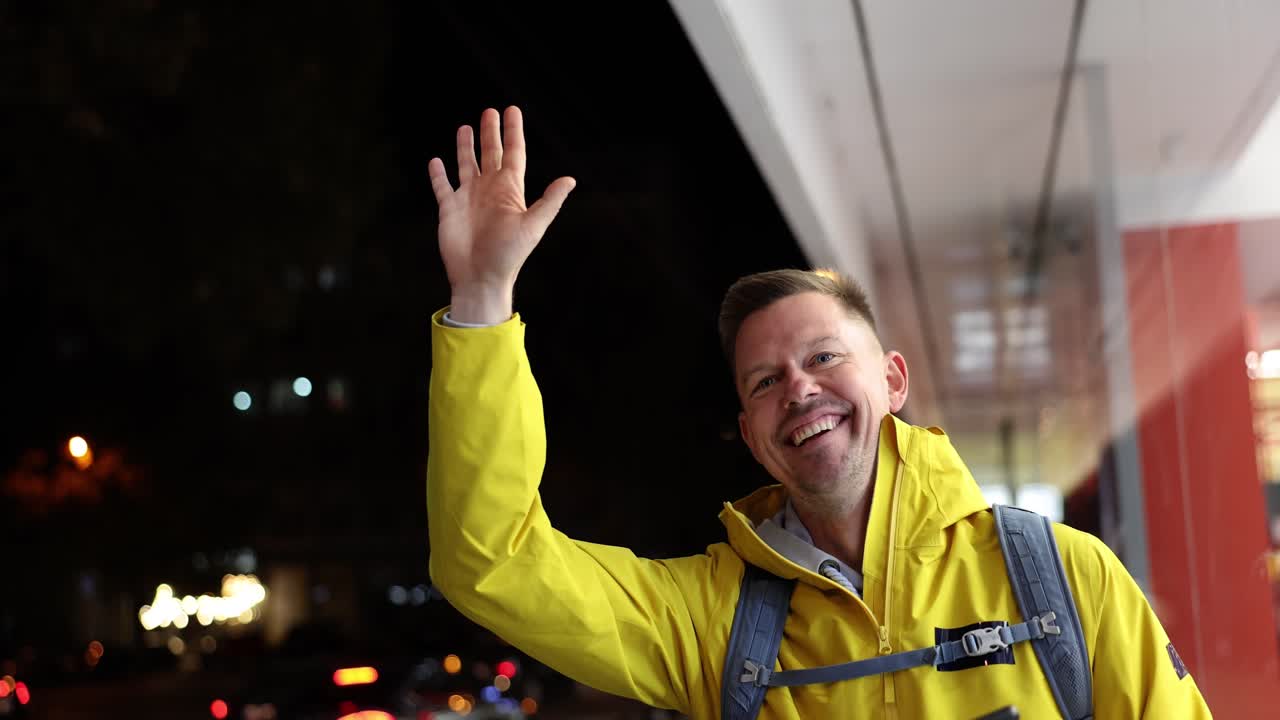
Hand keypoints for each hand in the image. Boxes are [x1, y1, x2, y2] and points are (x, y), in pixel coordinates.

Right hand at [428, 106, 575, 323]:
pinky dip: (438, 174)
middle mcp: (489, 190)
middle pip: (491, 154)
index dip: (513, 132)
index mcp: (509, 190)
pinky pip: (442, 186)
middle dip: (490, 133)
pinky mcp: (450, 209)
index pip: (513, 153)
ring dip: (466, 147)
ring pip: (467, 165)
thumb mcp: (533, 226)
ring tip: (465, 127)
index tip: (512, 111)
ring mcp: (469, 199)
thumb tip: (571, 179)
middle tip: (490, 111)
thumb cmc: (509, 255)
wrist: (481, 278)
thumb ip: (550, 201)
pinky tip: (435, 161)